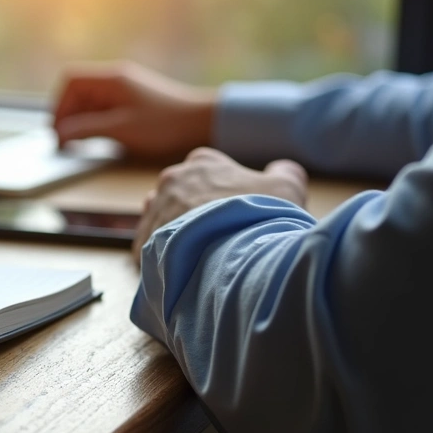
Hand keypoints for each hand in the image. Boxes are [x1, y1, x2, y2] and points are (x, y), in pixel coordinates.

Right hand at [54, 61, 217, 160]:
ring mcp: (124, 89)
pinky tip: (98, 138)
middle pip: (78, 92)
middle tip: (66, 142)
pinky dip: (95, 122)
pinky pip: (103, 108)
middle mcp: (116, 79)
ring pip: (90, 101)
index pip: (71, 81)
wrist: (202, 122)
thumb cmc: (164, 124)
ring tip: (79, 143)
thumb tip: (60, 133)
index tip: (58, 129)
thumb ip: (86, 129)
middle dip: (68, 116)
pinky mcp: (132, 101)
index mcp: (111, 79)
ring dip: (81, 121)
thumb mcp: (120, 129)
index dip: (60, 105)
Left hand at [133, 148, 307, 262]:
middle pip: (182, 196)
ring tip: (199, 256)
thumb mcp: (287, 186)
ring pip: (163, 220)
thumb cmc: (262, 214)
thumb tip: (280, 170)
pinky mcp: (145, 238)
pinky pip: (151, 247)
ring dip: (177, 235)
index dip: (222, 194)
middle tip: (216, 237)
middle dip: (195, 214)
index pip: (208, 172)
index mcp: (203, 162)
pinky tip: (183, 270)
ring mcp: (155, 208)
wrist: (234, 249)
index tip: (232, 212)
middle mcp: (172, 180)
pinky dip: (164, 258)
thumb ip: (284, 173)